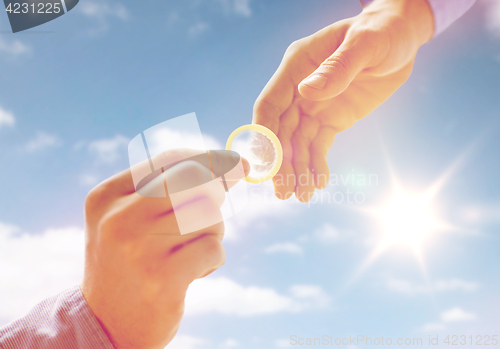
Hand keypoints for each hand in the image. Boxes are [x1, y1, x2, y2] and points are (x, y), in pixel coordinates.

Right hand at [81, 149, 248, 348]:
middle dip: (215, 195)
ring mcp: (140, 249)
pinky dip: (214, 259)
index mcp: (107, 196)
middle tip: (207, 216)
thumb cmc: (128, 261)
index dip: (210, 158)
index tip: (237, 163)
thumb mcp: (131, 217)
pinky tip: (193, 272)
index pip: (171, 159)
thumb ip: (172, 187)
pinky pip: (214, 248)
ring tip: (189, 251)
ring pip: (210, 216)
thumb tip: (238, 163)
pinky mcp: (163, 279)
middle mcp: (120, 218)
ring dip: (213, 233)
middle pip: (196, 181)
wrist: (105, 324)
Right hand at [253, 0, 433, 201]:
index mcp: (297, 65)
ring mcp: (313, 105)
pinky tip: (318, 184)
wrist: (401, 39)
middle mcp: (299, 88)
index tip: (266, 163)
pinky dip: (316, 165)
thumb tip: (307, 93)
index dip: (265, 133)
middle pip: (281, 130)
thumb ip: (337, 68)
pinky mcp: (331, 119)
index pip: (270, 103)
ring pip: (298, 143)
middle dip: (281, 162)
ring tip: (301, 196)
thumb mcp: (365, 44)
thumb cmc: (382, 31)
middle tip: (283, 191)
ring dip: (297, 170)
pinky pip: (319, 146)